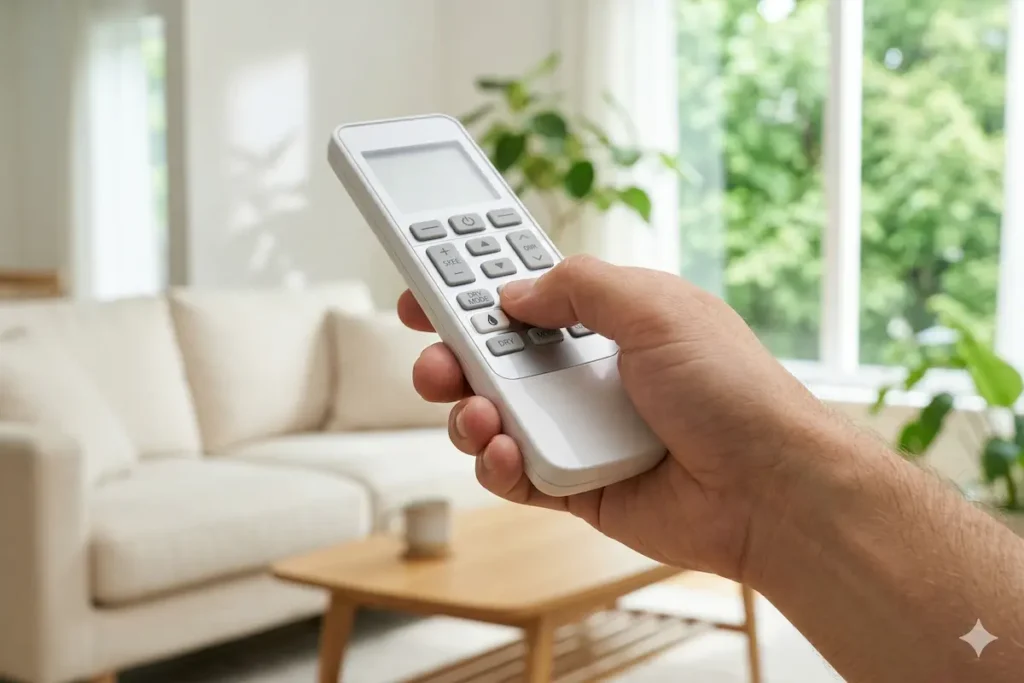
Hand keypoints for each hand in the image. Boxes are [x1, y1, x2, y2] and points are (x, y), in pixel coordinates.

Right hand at [398, 255, 835, 580]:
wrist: (769, 486)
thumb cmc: (730, 390)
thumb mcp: (656, 307)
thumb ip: (579, 287)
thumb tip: (514, 295)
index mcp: (606, 323)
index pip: (523, 301)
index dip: (472, 293)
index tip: (425, 290)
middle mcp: (585, 375)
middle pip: (492, 360)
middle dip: (451, 357)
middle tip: (434, 360)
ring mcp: (576, 431)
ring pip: (491, 418)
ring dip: (468, 412)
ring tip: (480, 413)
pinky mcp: (572, 485)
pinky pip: (513, 474)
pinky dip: (497, 465)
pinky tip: (507, 454)